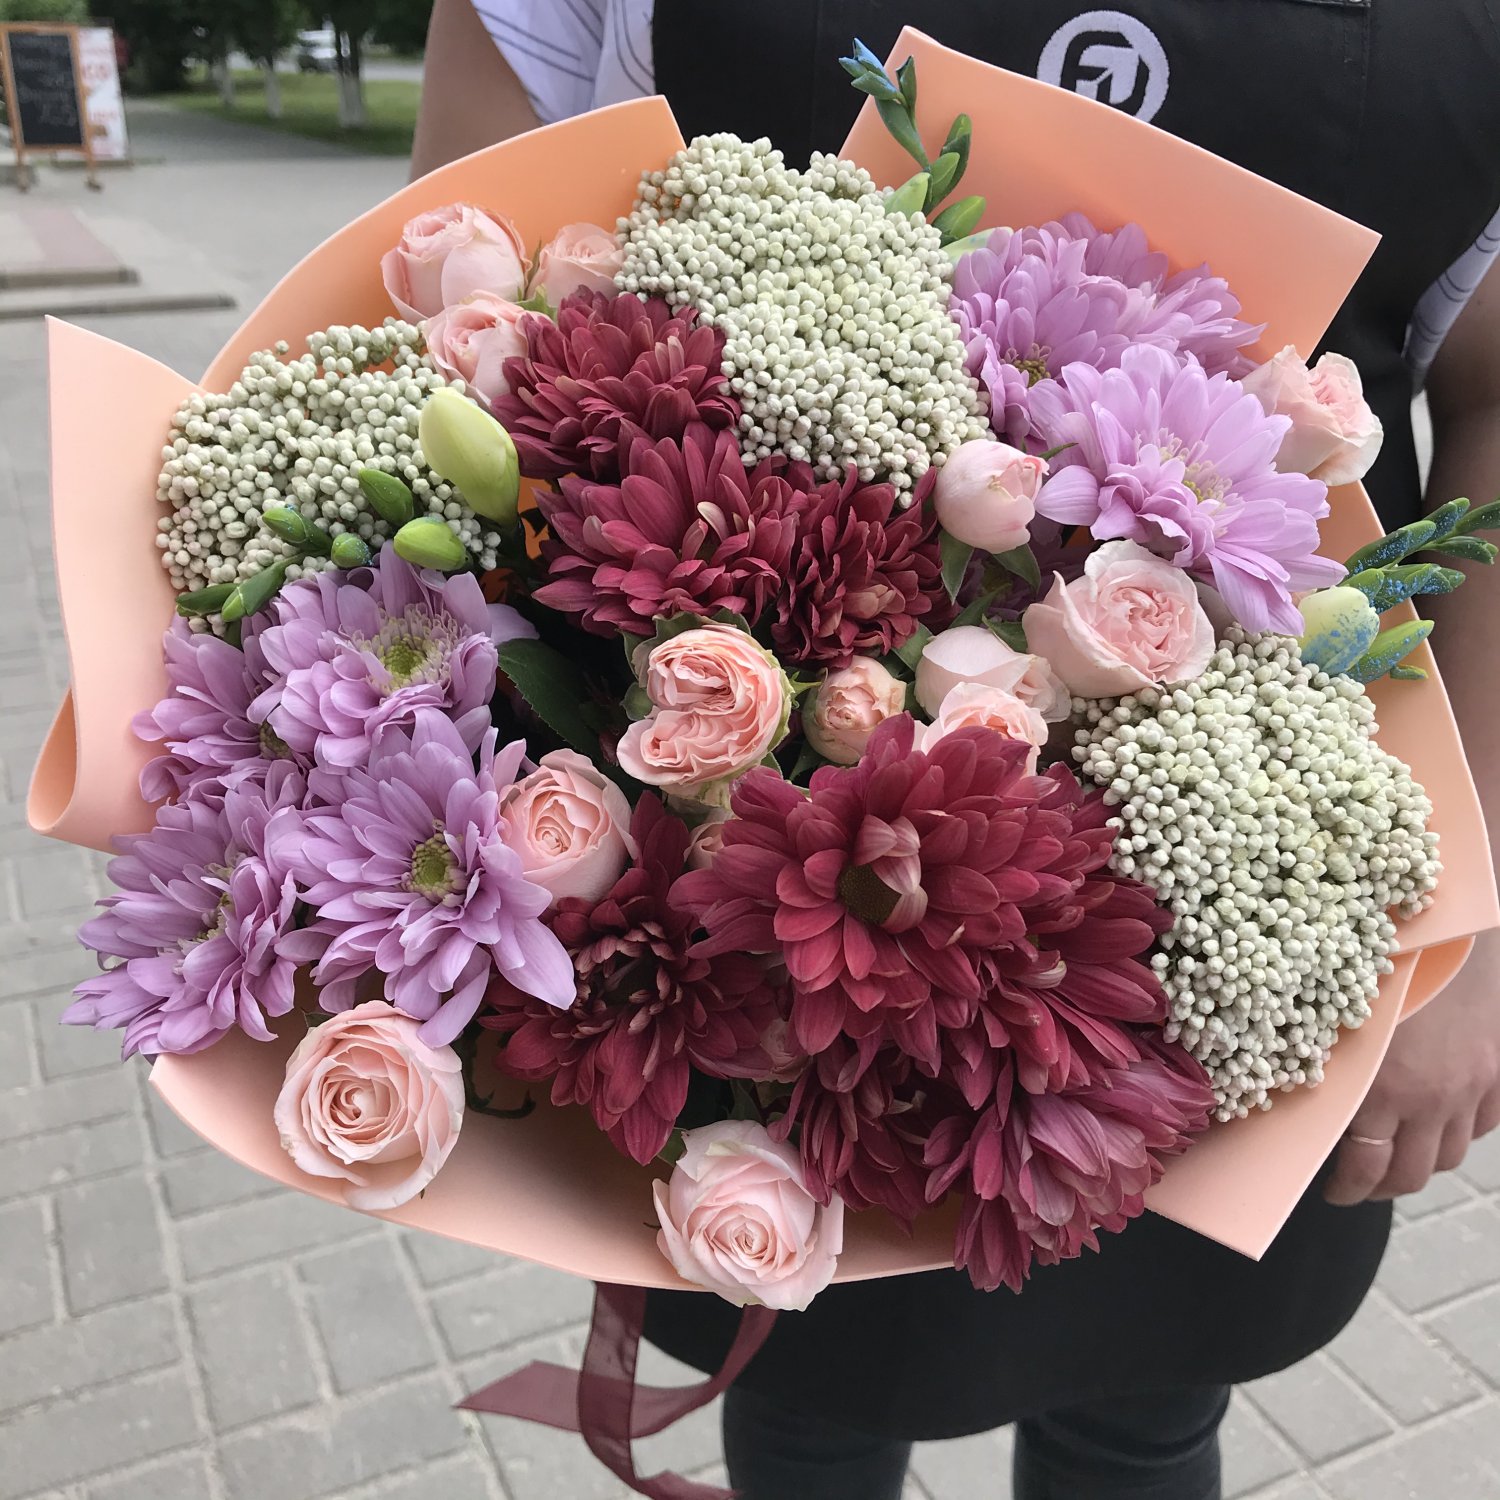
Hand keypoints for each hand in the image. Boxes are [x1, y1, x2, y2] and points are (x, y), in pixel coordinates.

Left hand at [1325, 932, 1499, 1205]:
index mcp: (1383, 1089)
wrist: (1456, 929)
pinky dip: (1463, 1133)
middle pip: (1412, 1174)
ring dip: (1421, 1162)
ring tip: (1398, 1155)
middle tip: (1362, 1184)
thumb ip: (1332, 1056)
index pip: (1365, 1168)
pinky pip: (1485, 1126)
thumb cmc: (1387, 963)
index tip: (1333, 1191)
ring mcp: (1471, 1089)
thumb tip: (1302, 1085)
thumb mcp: (1345, 1012)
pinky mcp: (1498, 1073)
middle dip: (1382, 1187)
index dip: (1348, 1189)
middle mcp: (1431, 1100)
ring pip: (1450, 1155)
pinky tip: (1443, 1123)